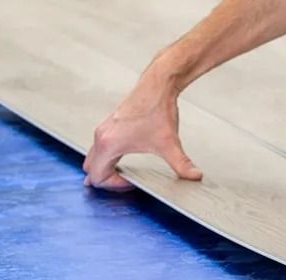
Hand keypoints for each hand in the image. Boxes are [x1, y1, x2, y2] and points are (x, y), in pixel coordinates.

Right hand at [81, 85, 203, 190]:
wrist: (157, 87)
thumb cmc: (157, 111)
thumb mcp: (169, 144)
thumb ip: (182, 164)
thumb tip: (195, 176)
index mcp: (109, 145)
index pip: (98, 177)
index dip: (114, 185)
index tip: (133, 182)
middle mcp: (101, 137)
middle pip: (90, 169)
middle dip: (107, 178)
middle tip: (127, 180)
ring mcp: (103, 130)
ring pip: (93, 157)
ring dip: (106, 167)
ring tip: (126, 172)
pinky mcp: (109, 125)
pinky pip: (99, 147)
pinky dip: (107, 157)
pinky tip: (125, 157)